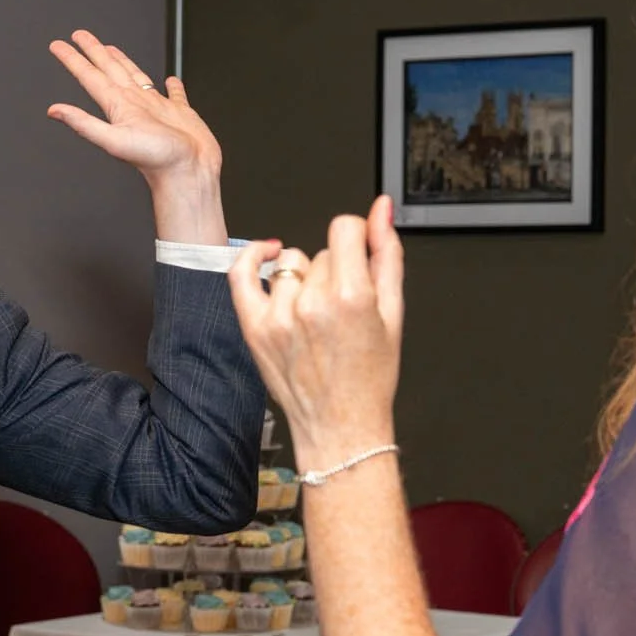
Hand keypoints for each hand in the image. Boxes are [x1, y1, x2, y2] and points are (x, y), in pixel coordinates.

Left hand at [45, 30, 220, 185]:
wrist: (188, 174)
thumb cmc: (157, 161)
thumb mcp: (114, 140)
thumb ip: (83, 124)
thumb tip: (54, 111)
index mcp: (119, 107)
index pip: (90, 77)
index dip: (74, 60)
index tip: (59, 46)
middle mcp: (135, 105)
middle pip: (109, 70)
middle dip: (94, 52)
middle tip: (80, 35)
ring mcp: (157, 109)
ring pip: (136, 77)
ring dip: (123, 63)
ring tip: (112, 50)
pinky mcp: (180, 114)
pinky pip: (175, 94)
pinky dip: (172, 86)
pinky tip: (169, 80)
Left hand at [229, 197, 404, 470]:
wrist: (340, 427)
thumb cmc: (369, 379)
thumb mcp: (393, 314)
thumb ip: (387, 254)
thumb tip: (382, 209)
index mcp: (350, 297)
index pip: (345, 228)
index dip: (356, 237)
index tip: (358, 253)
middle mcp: (311, 304)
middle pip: (321, 251)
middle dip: (335, 270)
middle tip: (343, 310)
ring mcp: (278, 316)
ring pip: (291, 262)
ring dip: (304, 278)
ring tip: (316, 313)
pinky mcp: (254, 328)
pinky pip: (241, 273)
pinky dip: (251, 258)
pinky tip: (266, 254)